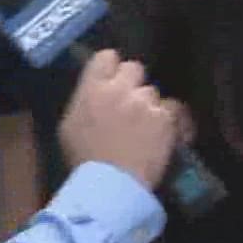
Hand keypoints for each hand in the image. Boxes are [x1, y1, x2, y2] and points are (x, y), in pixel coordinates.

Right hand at [59, 52, 178, 190]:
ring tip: (146, 128)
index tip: (113, 78)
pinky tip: (165, 134)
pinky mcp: (165, 118)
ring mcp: (144, 102)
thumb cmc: (84, 160)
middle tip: (131, 104)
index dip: (112, 67)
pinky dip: (171, 121)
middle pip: (134, 68)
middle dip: (133, 83)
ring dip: (150, 106)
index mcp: (92, 89)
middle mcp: (119, 89)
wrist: (110, 185)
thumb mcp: (69, 126)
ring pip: (153, 92)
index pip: (106, 57)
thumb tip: (94, 92)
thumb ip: (85, 101)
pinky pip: (173, 110)